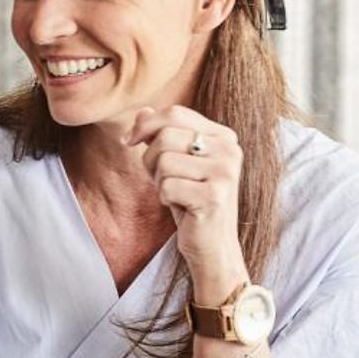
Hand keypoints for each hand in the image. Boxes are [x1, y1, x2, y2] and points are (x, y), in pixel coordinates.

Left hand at [124, 105, 249, 301]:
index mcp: (225, 137)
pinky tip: (181, 207)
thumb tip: (143, 111)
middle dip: (150, 158)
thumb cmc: (192, 202)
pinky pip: (167, 186)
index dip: (146, 124)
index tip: (129, 140)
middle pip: (166, 134)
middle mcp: (230, 150)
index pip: (176, 113)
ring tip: (175, 193)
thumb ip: (162, 134)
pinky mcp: (214, 197)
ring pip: (164, 160)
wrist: (213, 246)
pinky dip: (165, 198)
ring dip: (159, 180)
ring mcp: (224, 173)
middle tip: (162, 179)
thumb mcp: (176, 163)